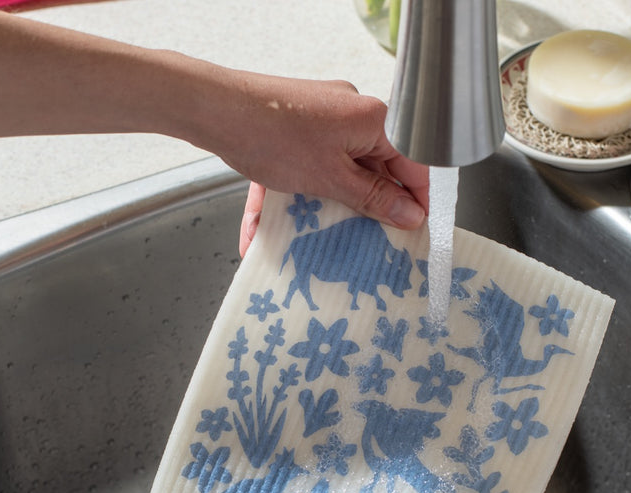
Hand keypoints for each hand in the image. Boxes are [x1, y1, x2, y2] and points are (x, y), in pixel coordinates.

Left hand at [229, 79, 428, 256]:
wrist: (215, 111)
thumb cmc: (274, 136)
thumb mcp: (332, 178)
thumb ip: (374, 198)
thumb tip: (411, 214)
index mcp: (372, 119)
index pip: (411, 163)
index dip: (415, 200)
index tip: (415, 230)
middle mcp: (350, 115)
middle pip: (371, 170)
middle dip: (365, 209)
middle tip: (368, 243)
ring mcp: (319, 121)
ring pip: (334, 173)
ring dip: (324, 209)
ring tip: (318, 241)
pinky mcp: (293, 130)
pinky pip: (302, 169)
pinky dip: (289, 198)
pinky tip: (264, 230)